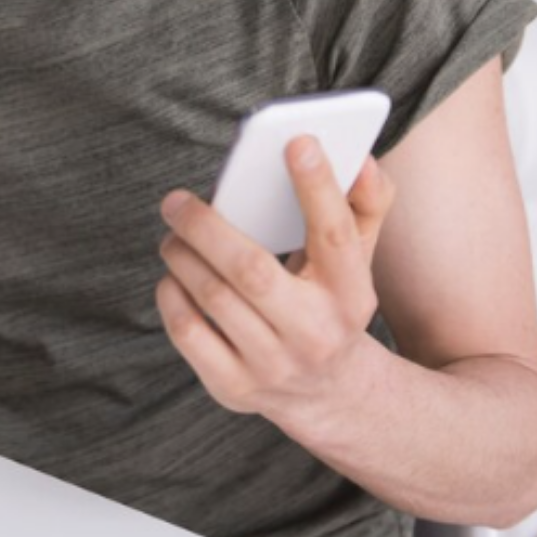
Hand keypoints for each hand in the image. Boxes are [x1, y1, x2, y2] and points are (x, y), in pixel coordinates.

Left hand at [156, 135, 395, 418]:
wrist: (329, 393)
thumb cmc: (332, 303)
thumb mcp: (359, 261)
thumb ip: (365, 205)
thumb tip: (363, 161)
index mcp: (351, 294)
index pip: (334, 233)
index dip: (317, 186)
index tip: (296, 142)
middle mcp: (315, 334)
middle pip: (251, 270)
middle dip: (206, 226)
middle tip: (176, 200)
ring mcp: (272, 366)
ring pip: (212, 297)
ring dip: (182, 254)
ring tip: (174, 232)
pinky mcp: (232, 387)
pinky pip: (187, 331)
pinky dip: (171, 293)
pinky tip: (175, 274)